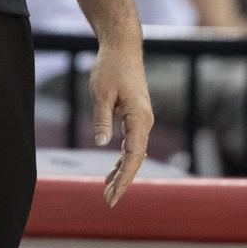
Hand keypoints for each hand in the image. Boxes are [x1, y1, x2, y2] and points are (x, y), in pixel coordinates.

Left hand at [89, 35, 153, 207]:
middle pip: (136, 158)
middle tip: (108, 200)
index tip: (113, 194)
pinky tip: (113, 168)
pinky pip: (132, 142)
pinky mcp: (136, 115)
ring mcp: (142, 119)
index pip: (133, 156)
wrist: (122, 47)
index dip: (124, 178)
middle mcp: (145, 122)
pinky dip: (122, 157)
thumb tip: (101, 145)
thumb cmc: (111, 67)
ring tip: (108, 189)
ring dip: (122, 171)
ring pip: (134, 152)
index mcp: (139, 119)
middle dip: (123, 181)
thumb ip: (102, 119)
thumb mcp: (101, 93)